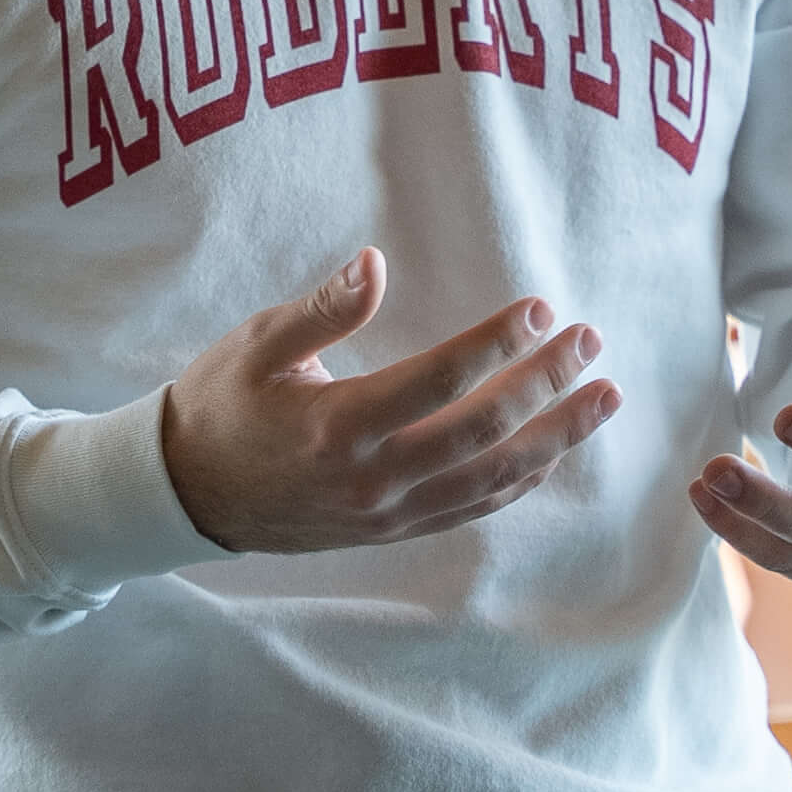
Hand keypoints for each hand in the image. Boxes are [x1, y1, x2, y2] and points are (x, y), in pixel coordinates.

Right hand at [157, 247, 618, 553]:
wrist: (187, 494)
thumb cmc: (221, 404)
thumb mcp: (258, 344)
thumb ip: (323, 308)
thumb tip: (376, 262)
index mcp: (339, 424)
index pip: (439, 379)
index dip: (496, 341)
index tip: (539, 308)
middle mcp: (373, 477)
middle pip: (483, 430)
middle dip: (545, 384)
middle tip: (590, 341)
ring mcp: (387, 512)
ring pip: (492, 479)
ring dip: (555, 438)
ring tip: (603, 398)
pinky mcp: (392, 529)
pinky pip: (472, 509)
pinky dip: (521, 480)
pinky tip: (553, 450)